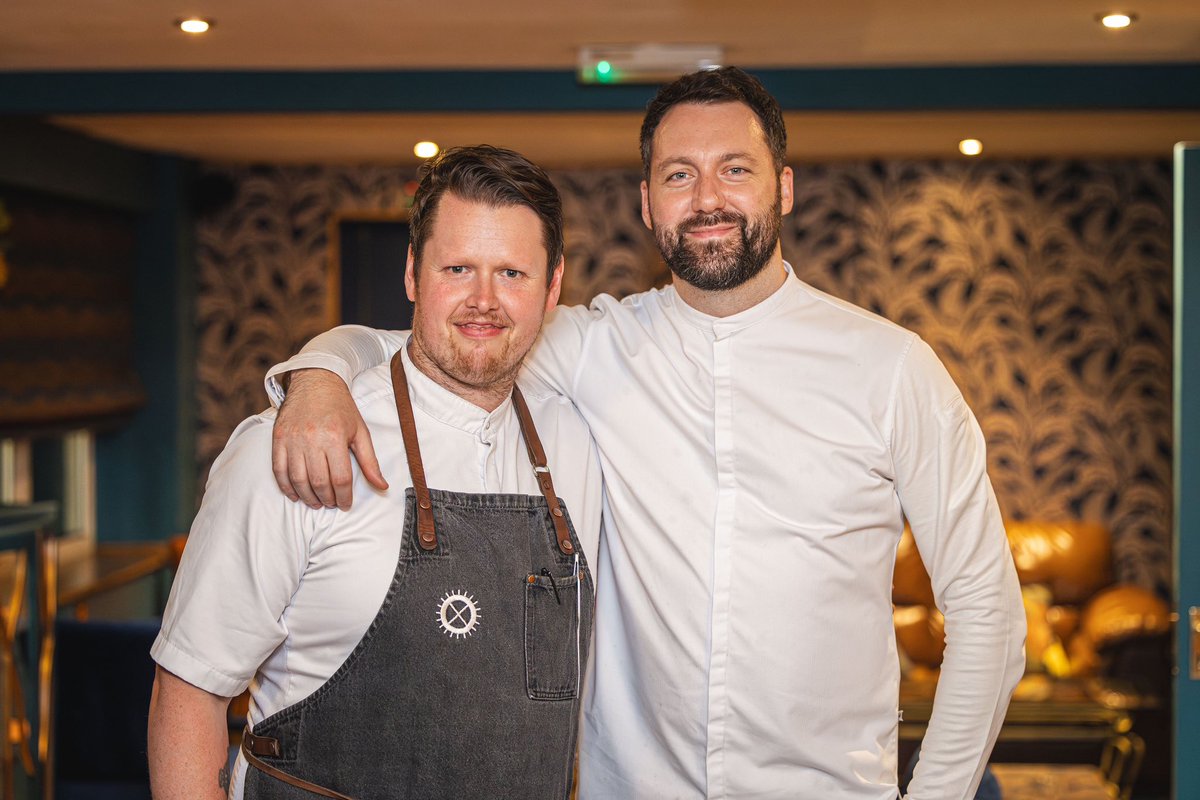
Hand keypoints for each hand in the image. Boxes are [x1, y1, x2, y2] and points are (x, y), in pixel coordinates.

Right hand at [271, 369, 387, 508]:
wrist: (315, 381)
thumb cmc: (341, 407)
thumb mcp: (360, 431)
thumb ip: (370, 462)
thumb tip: (382, 486)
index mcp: (335, 437)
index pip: (340, 478)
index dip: (344, 496)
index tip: (346, 504)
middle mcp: (312, 439)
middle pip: (319, 482)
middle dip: (327, 499)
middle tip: (332, 504)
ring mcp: (292, 439)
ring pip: (298, 480)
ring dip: (307, 497)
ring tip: (316, 503)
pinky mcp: (278, 438)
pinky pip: (279, 470)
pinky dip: (286, 487)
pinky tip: (295, 495)